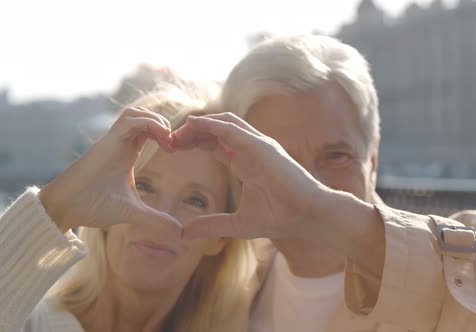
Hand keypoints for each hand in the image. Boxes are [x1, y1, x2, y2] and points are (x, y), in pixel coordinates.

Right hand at [39, 107, 181, 234]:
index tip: (175, 151)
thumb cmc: (93, 207)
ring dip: (156, 120)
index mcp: (127, 153)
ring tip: (168, 139)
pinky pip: (129, 120)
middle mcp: (120, 143)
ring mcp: (113, 140)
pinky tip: (162, 138)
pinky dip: (149, 123)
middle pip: (144, 116)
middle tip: (174, 144)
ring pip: (136, 113)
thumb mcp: (132, 212)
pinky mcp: (107, 142)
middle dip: (164, 124)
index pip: (148, 130)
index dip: (166, 134)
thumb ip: (156, 219)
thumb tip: (179, 231)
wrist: (66, 208)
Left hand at [171, 112, 335, 239]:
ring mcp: (257, 145)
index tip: (171, 149)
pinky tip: (194, 124)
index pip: (214, 145)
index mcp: (245, 163)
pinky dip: (212, 124)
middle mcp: (250, 150)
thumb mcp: (237, 223)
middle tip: (168, 139)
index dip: (192, 144)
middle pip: (215, 131)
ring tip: (177, 131)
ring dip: (199, 125)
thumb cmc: (281, 218)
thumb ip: (211, 225)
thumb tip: (183, 234)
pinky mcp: (262, 146)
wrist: (308, 216)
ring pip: (223, 124)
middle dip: (191, 132)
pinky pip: (233, 129)